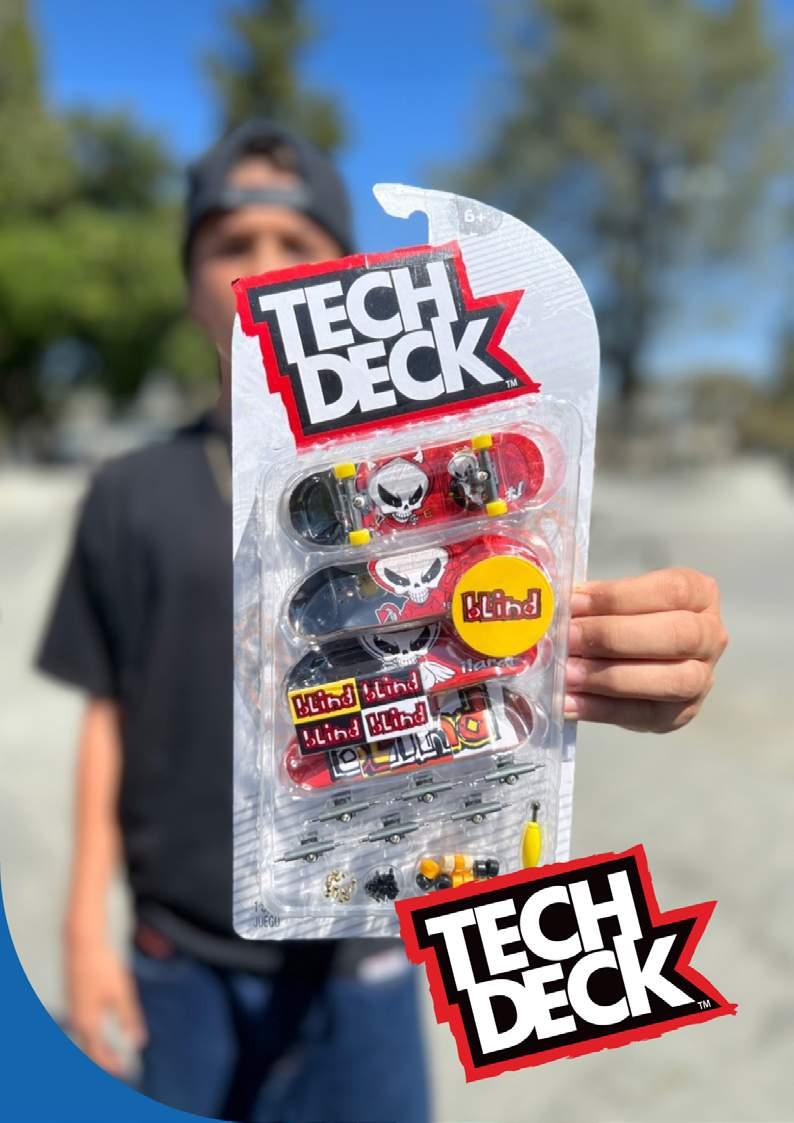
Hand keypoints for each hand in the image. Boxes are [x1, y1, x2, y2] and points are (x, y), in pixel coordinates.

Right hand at [66, 937, 146, 1074]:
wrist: (82, 943)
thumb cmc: (103, 966)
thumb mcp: (122, 992)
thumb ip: (129, 1018)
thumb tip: (138, 1041)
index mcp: (88, 1022)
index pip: (98, 1054)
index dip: (112, 1064)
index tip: (126, 1070)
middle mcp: (76, 1020)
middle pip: (88, 1049)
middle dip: (104, 1060)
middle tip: (120, 1066)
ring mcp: (72, 1010)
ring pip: (83, 1038)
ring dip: (97, 1048)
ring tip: (113, 1051)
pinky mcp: (73, 1000)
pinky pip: (80, 1026)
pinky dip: (91, 1035)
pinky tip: (101, 1030)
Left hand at [564, 568, 727, 732]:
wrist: (637, 659)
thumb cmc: (624, 618)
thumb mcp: (615, 600)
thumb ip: (594, 602)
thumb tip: (554, 608)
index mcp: (699, 594)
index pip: (669, 591)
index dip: (619, 597)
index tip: (575, 603)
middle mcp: (710, 636)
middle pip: (677, 635)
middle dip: (615, 636)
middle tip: (568, 638)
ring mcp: (701, 679)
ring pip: (671, 680)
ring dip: (611, 677)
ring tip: (567, 673)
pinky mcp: (679, 714)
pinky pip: (643, 714)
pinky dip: (600, 709)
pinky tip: (568, 701)